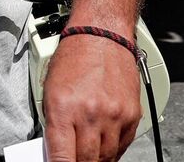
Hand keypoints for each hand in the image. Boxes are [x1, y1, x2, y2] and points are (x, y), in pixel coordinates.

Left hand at [42, 31, 142, 161]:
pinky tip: (103, 146)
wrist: (102, 35)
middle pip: (86, 161)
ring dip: (96, 160)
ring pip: (106, 158)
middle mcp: (91, 114)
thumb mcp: (50, 92)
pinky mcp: (132, 115)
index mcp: (64, 109)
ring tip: (88, 155)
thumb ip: (54, 127)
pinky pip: (123, 147)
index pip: (62, 158)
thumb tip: (58, 154)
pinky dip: (112, 151)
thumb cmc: (73, 59)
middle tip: (74, 159)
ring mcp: (114, 116)